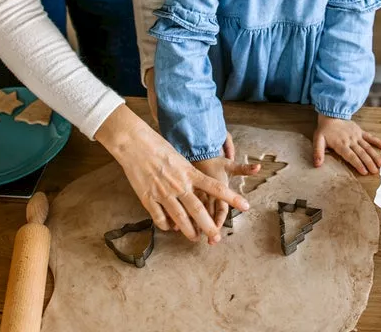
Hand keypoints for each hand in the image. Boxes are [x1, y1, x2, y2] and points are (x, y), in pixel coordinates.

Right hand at [94, 106, 251, 243]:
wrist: (134, 144)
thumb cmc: (158, 147)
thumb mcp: (180, 158)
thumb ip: (189, 175)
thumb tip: (196, 189)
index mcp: (189, 173)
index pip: (215, 187)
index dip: (231, 198)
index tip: (245, 206)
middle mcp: (179, 184)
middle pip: (198, 210)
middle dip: (208, 226)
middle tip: (216, 237)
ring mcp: (163, 193)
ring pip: (180, 218)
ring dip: (188, 231)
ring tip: (194, 238)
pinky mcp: (148, 198)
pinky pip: (160, 219)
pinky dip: (167, 226)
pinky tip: (171, 228)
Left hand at [313, 114, 380, 174]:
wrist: (331, 114)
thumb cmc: (325, 130)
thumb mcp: (318, 140)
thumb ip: (318, 152)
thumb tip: (317, 165)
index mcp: (341, 144)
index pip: (351, 156)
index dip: (358, 164)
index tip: (364, 172)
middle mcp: (351, 141)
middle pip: (361, 153)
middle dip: (369, 163)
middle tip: (375, 172)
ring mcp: (357, 136)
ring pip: (367, 147)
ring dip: (375, 155)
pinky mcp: (360, 132)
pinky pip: (370, 137)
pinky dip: (378, 142)